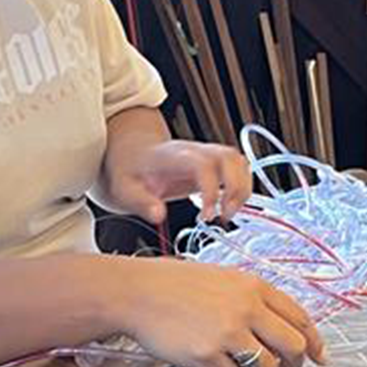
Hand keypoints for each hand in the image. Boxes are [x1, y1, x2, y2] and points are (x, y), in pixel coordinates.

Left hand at [103, 138, 252, 224]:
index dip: (211, 190)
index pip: (203, 165)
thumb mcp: (124, 190)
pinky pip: (238, 167)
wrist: (132, 151)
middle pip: (230, 158)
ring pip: (239, 161)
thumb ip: (140, 202)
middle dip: (235, 189)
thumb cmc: (130, 170)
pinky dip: (241, 187)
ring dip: (242, 189)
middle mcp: (194, 151)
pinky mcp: (212, 162)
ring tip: (227, 213)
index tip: (206, 215)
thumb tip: (159, 215)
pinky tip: (228, 205)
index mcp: (173, 157)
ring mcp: (206, 154)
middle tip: (223, 215)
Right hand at [121, 257, 326, 366]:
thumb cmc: (174, 286)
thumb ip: (255, 303)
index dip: (314, 342)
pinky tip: (209, 359)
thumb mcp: (224, 281)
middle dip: (292, 365)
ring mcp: (228, 332)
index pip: (300, 317)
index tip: (320, 357)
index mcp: (253, 286)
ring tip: (232, 358)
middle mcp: (246, 307)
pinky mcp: (207, 355)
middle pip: (293, 346)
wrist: (136, 293)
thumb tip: (285, 331)